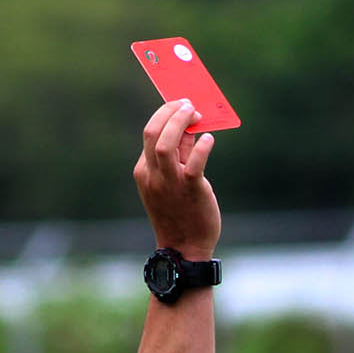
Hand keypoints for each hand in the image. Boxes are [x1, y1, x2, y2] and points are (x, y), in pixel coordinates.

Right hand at [134, 100, 218, 260]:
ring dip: (179, 122)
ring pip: (166, 144)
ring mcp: (170, 183)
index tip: (180, 106)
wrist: (185, 248)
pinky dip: (202, 147)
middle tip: (187, 104)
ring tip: (194, 112)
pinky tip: (209, 139)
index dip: (165, 114)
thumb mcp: (171, 181)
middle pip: (153, 132)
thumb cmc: (180, 213)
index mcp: (144, 171)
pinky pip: (194, 164)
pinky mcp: (191, 190)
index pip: (149, 134)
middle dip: (169, 112)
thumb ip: (179, 154)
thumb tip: (188, 126)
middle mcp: (152, 176)